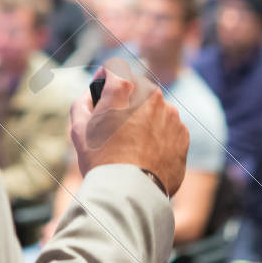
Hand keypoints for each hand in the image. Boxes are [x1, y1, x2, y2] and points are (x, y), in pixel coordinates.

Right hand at [70, 68, 186, 195]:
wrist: (131, 192)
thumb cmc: (101, 159)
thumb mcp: (78, 128)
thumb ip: (82, 103)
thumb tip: (90, 96)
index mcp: (125, 88)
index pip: (113, 70)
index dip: (103, 80)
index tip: (100, 94)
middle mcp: (152, 95)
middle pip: (136, 90)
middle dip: (126, 103)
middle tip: (114, 127)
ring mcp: (170, 115)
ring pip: (154, 110)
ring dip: (144, 120)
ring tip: (131, 146)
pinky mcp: (182, 134)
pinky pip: (168, 128)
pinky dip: (158, 136)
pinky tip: (146, 154)